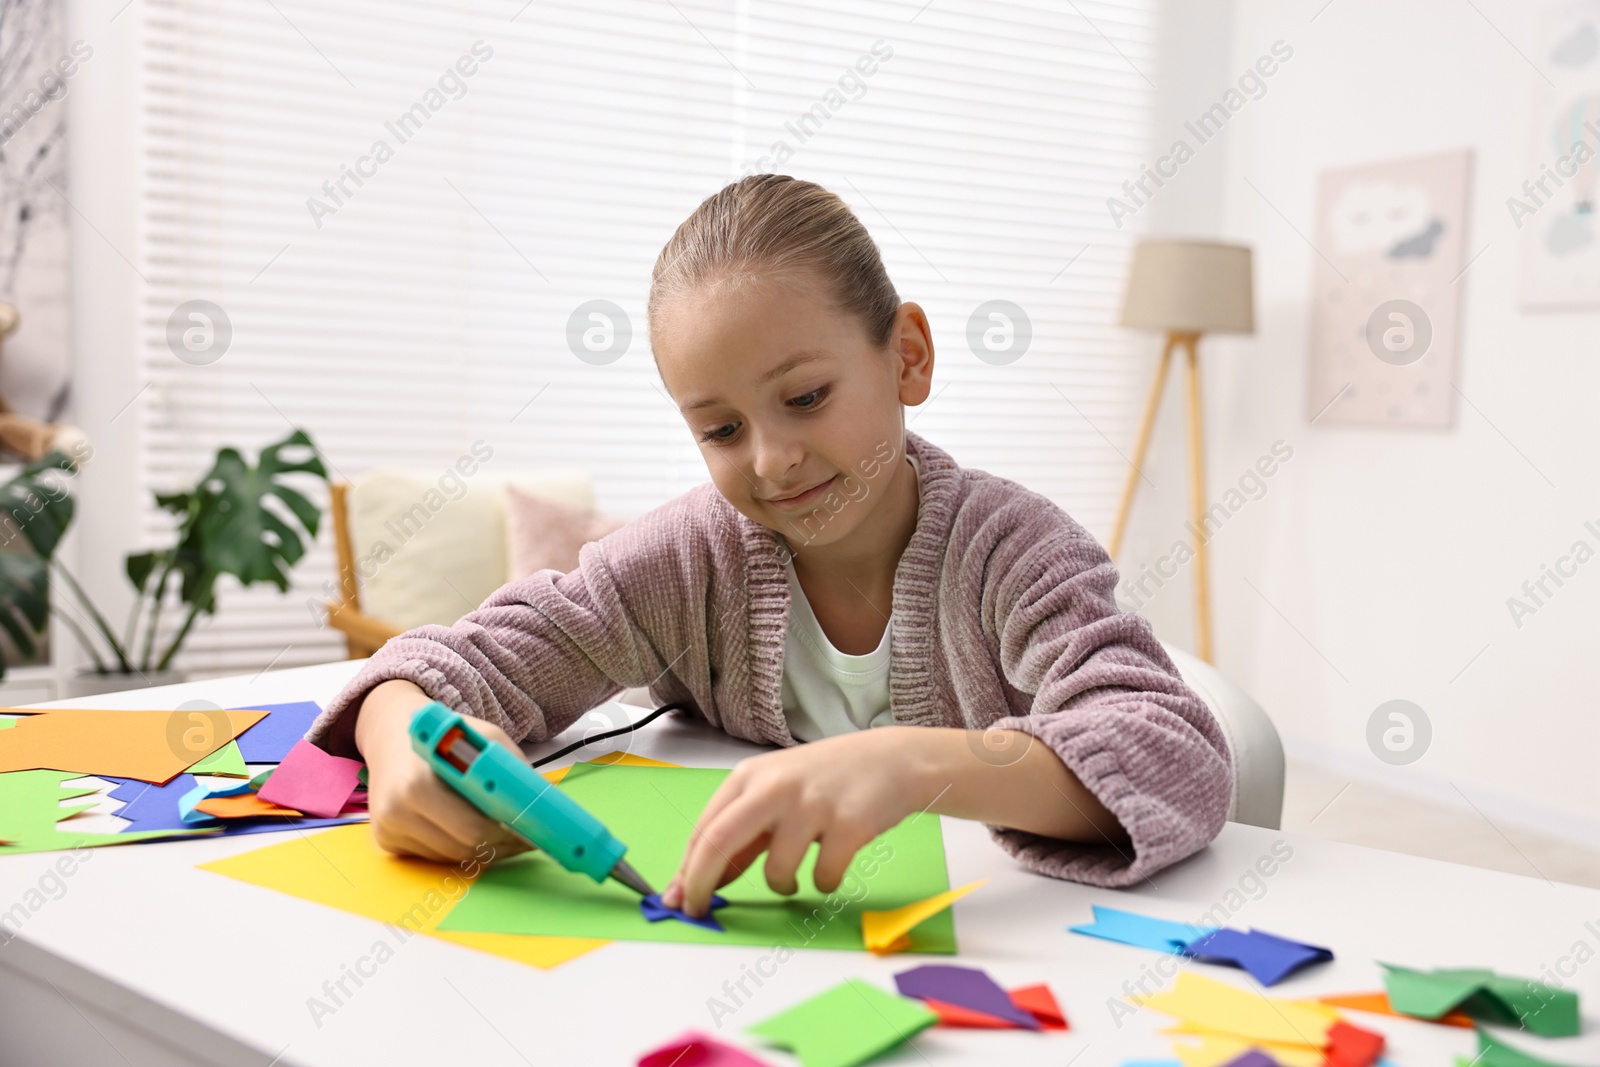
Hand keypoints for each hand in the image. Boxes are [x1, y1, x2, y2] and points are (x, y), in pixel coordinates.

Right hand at [355, 680, 531, 865]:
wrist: (393, 737)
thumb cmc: (442, 737)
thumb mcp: (481, 738)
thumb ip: (510, 769)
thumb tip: (542, 802)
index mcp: (417, 785)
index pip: (471, 828)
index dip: (506, 835)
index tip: (532, 833)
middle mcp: (396, 813)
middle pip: (463, 848)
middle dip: (501, 847)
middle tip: (526, 840)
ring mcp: (388, 831)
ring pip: (451, 857)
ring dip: (484, 851)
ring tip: (507, 836)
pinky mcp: (387, 841)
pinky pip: (435, 856)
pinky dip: (460, 848)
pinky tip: (474, 833)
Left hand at [659, 726, 929, 917]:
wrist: (892, 760)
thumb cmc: (827, 779)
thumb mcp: (776, 791)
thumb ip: (744, 831)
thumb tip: (706, 880)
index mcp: (750, 776)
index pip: (705, 830)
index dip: (686, 872)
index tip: (680, 900)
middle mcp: (776, 787)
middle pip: (719, 843)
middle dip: (701, 885)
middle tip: (699, 911)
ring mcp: (812, 806)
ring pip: (776, 873)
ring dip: (782, 886)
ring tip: (795, 876)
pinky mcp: (849, 826)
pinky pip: (822, 879)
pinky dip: (822, 883)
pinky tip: (831, 865)